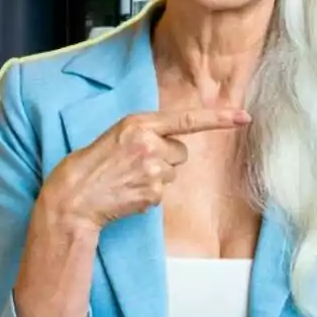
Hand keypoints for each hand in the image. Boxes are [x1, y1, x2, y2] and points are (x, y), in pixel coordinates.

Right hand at [37, 108, 250, 230]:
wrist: (72, 199)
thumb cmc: (90, 166)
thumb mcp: (116, 137)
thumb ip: (145, 134)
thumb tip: (173, 143)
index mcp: (138, 124)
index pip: (186, 119)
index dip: (219, 118)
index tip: (244, 116)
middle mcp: (149, 143)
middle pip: (181, 151)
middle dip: (165, 159)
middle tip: (134, 166)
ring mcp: (152, 169)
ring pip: (173, 173)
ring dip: (156, 178)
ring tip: (127, 180)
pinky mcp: (153, 192)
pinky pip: (163, 193)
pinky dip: (149, 195)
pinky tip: (127, 194)